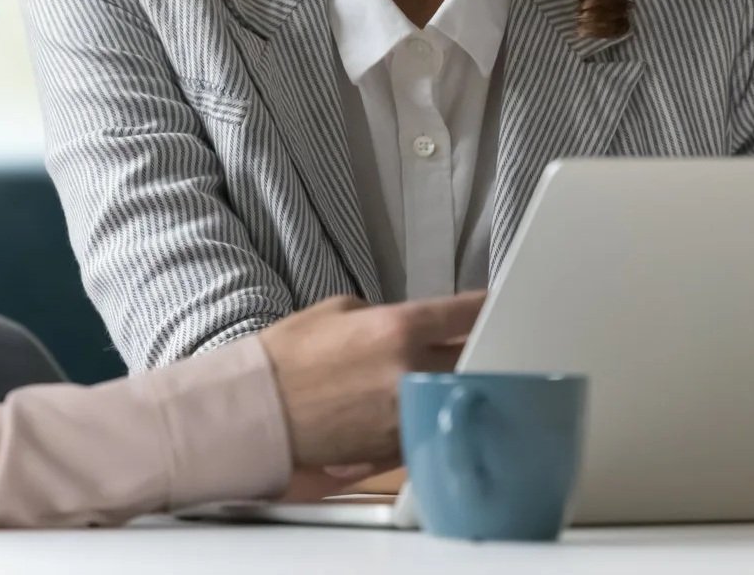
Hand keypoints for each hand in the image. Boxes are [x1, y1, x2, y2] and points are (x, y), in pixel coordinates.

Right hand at [257, 291, 483, 469]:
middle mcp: (411, 371)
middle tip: (476, 347)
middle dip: (476, 352)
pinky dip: (432, 417)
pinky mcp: (397, 446)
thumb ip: (384, 315)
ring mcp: (408, 413)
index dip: (486, 308)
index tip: (494, 307)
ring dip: (456, 388)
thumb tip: (411, 327)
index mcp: (398, 328)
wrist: (259, 409)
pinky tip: (425, 410)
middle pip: (473, 360)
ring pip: (456, 398)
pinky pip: (432, 427)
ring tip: (448, 379)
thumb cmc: (289, 356)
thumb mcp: (338, 310)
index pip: (465, 314)